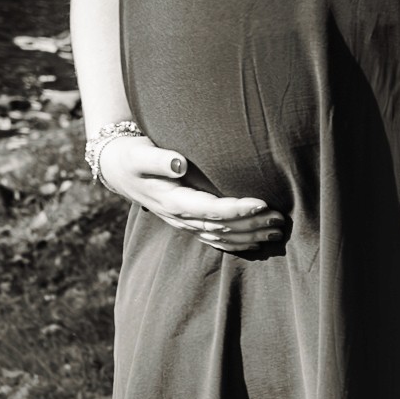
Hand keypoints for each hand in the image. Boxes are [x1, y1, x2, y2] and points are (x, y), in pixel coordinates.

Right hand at [87, 128, 285, 256]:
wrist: (118, 170)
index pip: (211, 210)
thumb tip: (179, 163)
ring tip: (276, 232)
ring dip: (250, 236)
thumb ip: (159, 158)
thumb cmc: (133, 157)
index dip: (237, 209)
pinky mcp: (187, 224)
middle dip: (252, 225)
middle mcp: (180, 218)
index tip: (262, 203)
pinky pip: (214, 240)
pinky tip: (255, 244)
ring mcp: (184, 224)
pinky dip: (236, 244)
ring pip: (221, 237)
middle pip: (222, 227)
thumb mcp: (140, 154)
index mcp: (173, 201)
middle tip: (280, 220)